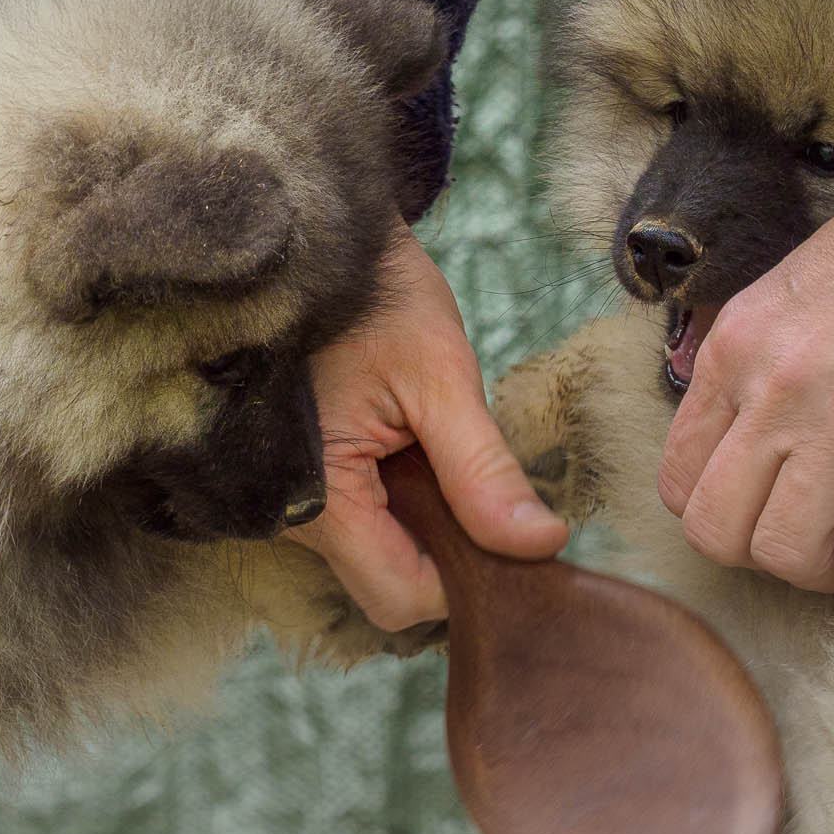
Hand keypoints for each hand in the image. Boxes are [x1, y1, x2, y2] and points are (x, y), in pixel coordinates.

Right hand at [288, 219, 568, 629]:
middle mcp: (293, 515)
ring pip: (379, 552)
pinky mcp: (302, 475)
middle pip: (390, 582)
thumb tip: (542, 545)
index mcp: (319, 500)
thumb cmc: (369, 295)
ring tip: (438, 447)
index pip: (403, 597)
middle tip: (482, 482)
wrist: (312, 236)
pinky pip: (362, 518)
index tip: (513, 534)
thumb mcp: (437, 375)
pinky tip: (411, 445)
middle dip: (447, 549)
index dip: (466, 581)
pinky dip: (401, 497)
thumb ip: (483, 470)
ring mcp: (292, 498)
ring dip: (426, 520)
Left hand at [657, 132, 833, 594]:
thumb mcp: (781, 299)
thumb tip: (739, 454)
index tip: (757, 512)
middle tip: (803, 547)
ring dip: (818, 575)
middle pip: (718, 531)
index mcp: (731, 351)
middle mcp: (773, 389)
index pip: (677, 480)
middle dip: (756, 558)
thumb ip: (748, 372)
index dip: (714, 515)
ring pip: (787, 551)